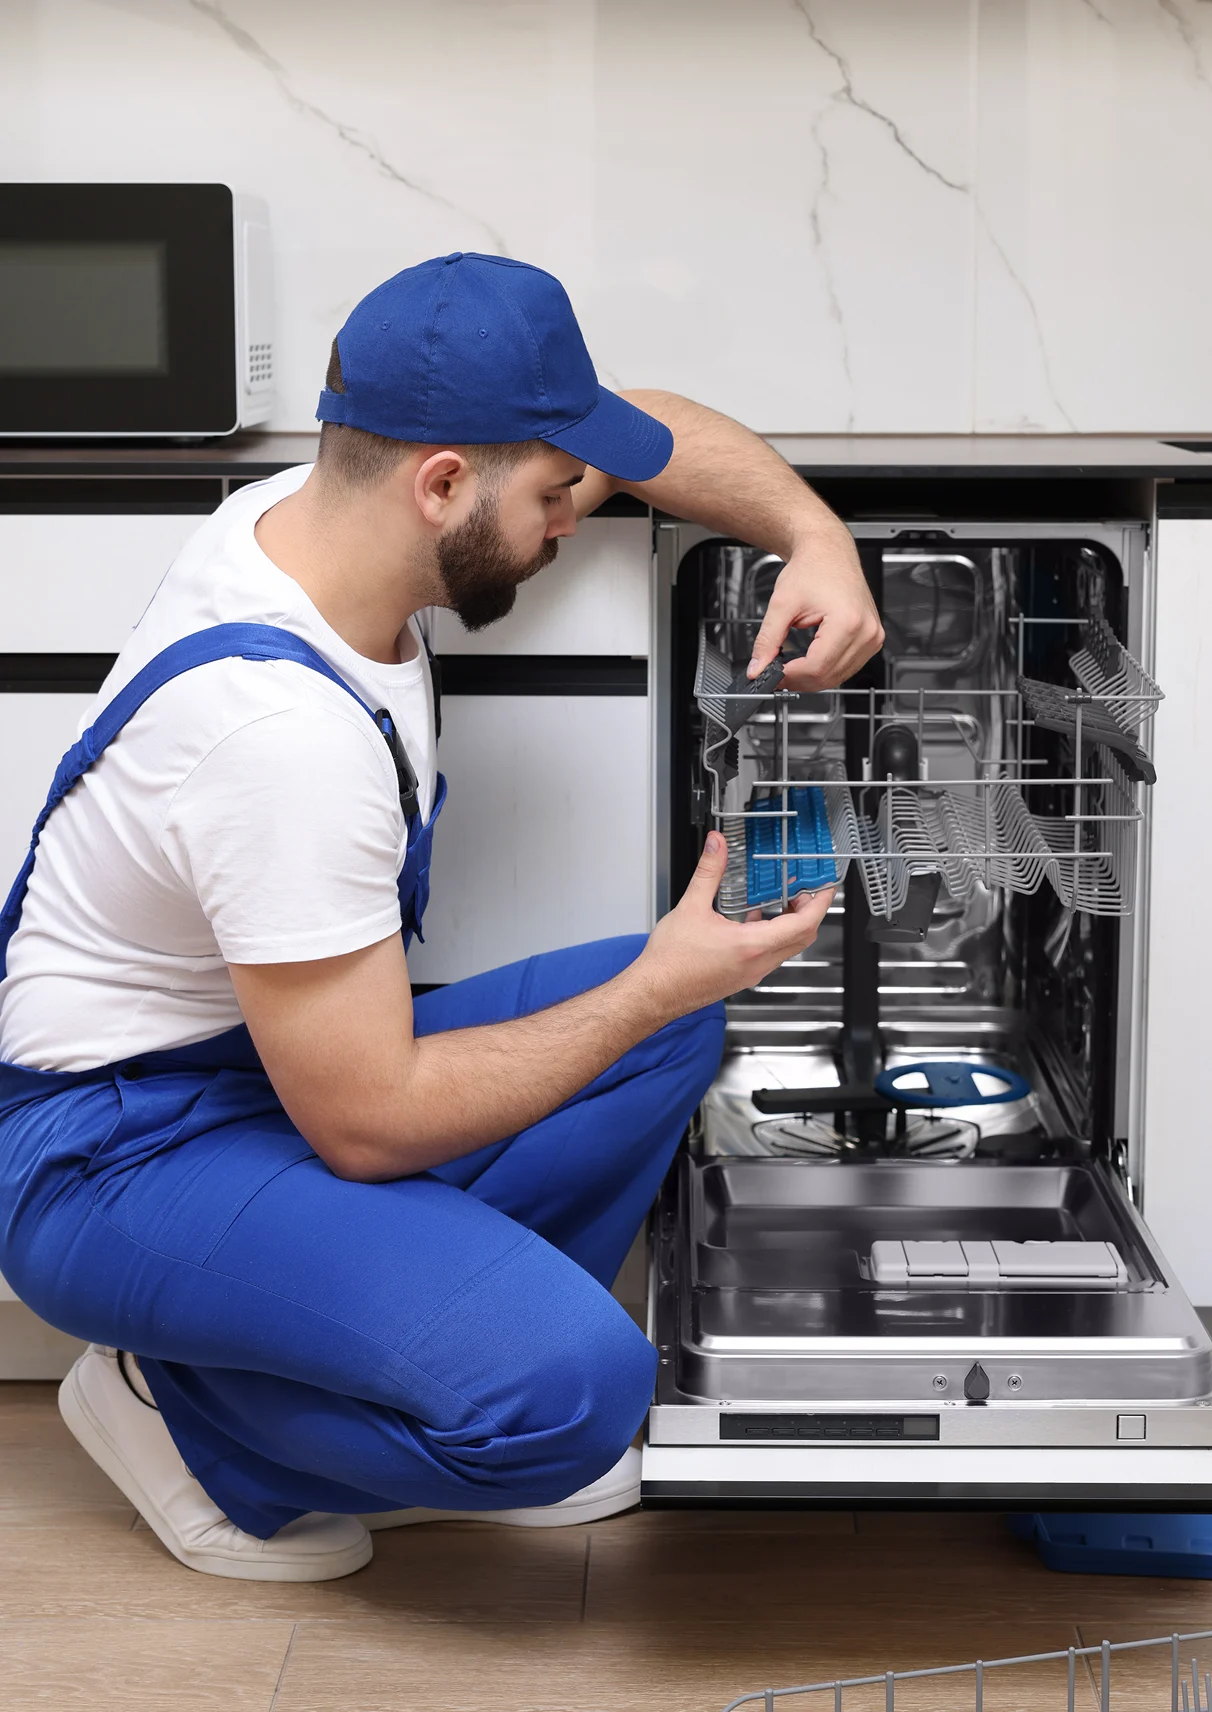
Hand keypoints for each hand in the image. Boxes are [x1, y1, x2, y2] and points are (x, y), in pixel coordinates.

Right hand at [635, 832, 834, 1018]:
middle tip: (806, 891)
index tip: (824, 887)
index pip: (803, 924)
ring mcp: (751, 973)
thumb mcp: (691, 907)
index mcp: (752, 945)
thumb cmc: (670, 962)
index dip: (819, 903)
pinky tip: (752, 922)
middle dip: (809, 912)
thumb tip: (716, 846)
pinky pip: (769, 956)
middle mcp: (757, 963)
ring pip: (786, 949)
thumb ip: (708, 872)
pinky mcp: (741, 978)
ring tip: (781, 903)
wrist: (654, 992)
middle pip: (802, 938)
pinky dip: (771, 936)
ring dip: (791, 925)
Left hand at [747, 522, 882, 691]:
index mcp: (848, 621)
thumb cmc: (812, 568)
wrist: (828, 552)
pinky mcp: (872, 638)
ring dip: (813, 677)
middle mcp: (866, 631)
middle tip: (777, 673)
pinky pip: (848, 667)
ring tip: (792, 666)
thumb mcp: (782, 604)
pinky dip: (826, 669)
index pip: (817, 667)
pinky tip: (810, 660)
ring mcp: (872, 636)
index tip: (773, 674)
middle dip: (800, 680)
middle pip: (829, 676)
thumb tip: (757, 668)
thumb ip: (767, 641)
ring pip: (839, 676)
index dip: (791, 675)